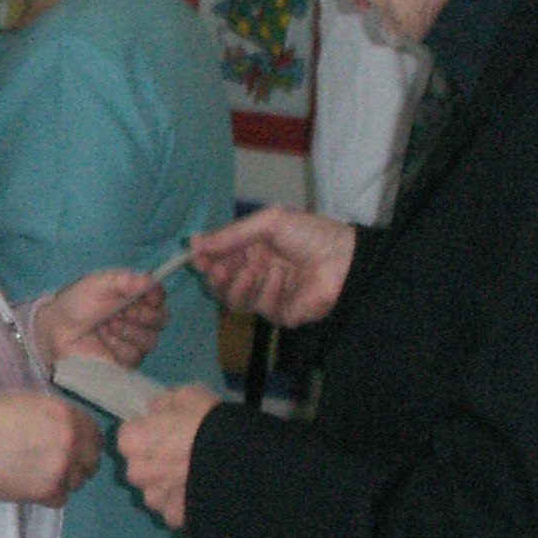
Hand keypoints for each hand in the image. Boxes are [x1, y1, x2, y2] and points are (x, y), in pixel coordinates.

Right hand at [0, 389, 99, 506]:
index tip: (77, 447)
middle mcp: (71, 440)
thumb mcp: (26, 401)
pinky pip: (62, 499)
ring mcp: (62, 467)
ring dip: (65, 480)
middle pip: (91, 458)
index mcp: (66, 415)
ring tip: (42, 477)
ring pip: (78, 481)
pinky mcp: (49, 491)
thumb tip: (65, 422)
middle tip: (62, 465)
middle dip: (80, 462)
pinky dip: (50, 496)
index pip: (93, 431)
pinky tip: (34, 488)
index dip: (86, 440)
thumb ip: (53, 412)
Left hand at [31, 268, 166, 368]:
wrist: (55, 329)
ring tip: (104, 325)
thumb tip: (149, 279)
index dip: (157, 296)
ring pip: (150, 340)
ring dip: (126, 331)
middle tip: (122, 311)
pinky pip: (134, 355)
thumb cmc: (76, 303)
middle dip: (143, 315)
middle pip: (161, 319)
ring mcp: (134, 341)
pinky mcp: (125, 361)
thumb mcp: (98, 283)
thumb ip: (123, 279)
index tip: (148, 295)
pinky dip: (117, 346)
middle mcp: (140, 318)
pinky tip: (102, 339)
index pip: (159, 296)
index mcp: (135, 296)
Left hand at [116, 383, 220, 525]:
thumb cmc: (207, 423)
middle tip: (183, 453)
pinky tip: (201, 493)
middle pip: (140, 466)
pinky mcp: (174, 518)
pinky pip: (174, 510)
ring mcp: (154, 499)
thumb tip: (155, 410)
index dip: (148, 432)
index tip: (166, 430)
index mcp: (131, 441)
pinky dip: (184, 504)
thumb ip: (164, 403)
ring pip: (156, 491)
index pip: (128, 435)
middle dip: (155, 461)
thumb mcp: (187, 395)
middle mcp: (135, 472)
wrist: (238, 463)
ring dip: (169, 485)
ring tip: (195, 476)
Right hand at [186, 207, 355, 327]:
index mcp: (251, 250)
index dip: (206, 260)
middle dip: (216, 277)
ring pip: (235, 301)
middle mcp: (256, 274)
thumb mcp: (267, 223)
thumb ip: (231, 235)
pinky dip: (267, 291)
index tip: (196, 257)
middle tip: (217, 269)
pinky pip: (261, 309)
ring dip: (237, 286)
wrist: (344, 258)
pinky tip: (281, 278)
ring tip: (249, 271)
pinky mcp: (280, 314)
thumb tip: (193, 242)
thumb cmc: (308, 234)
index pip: (219, 259)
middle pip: (221, 284)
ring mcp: (267, 296)